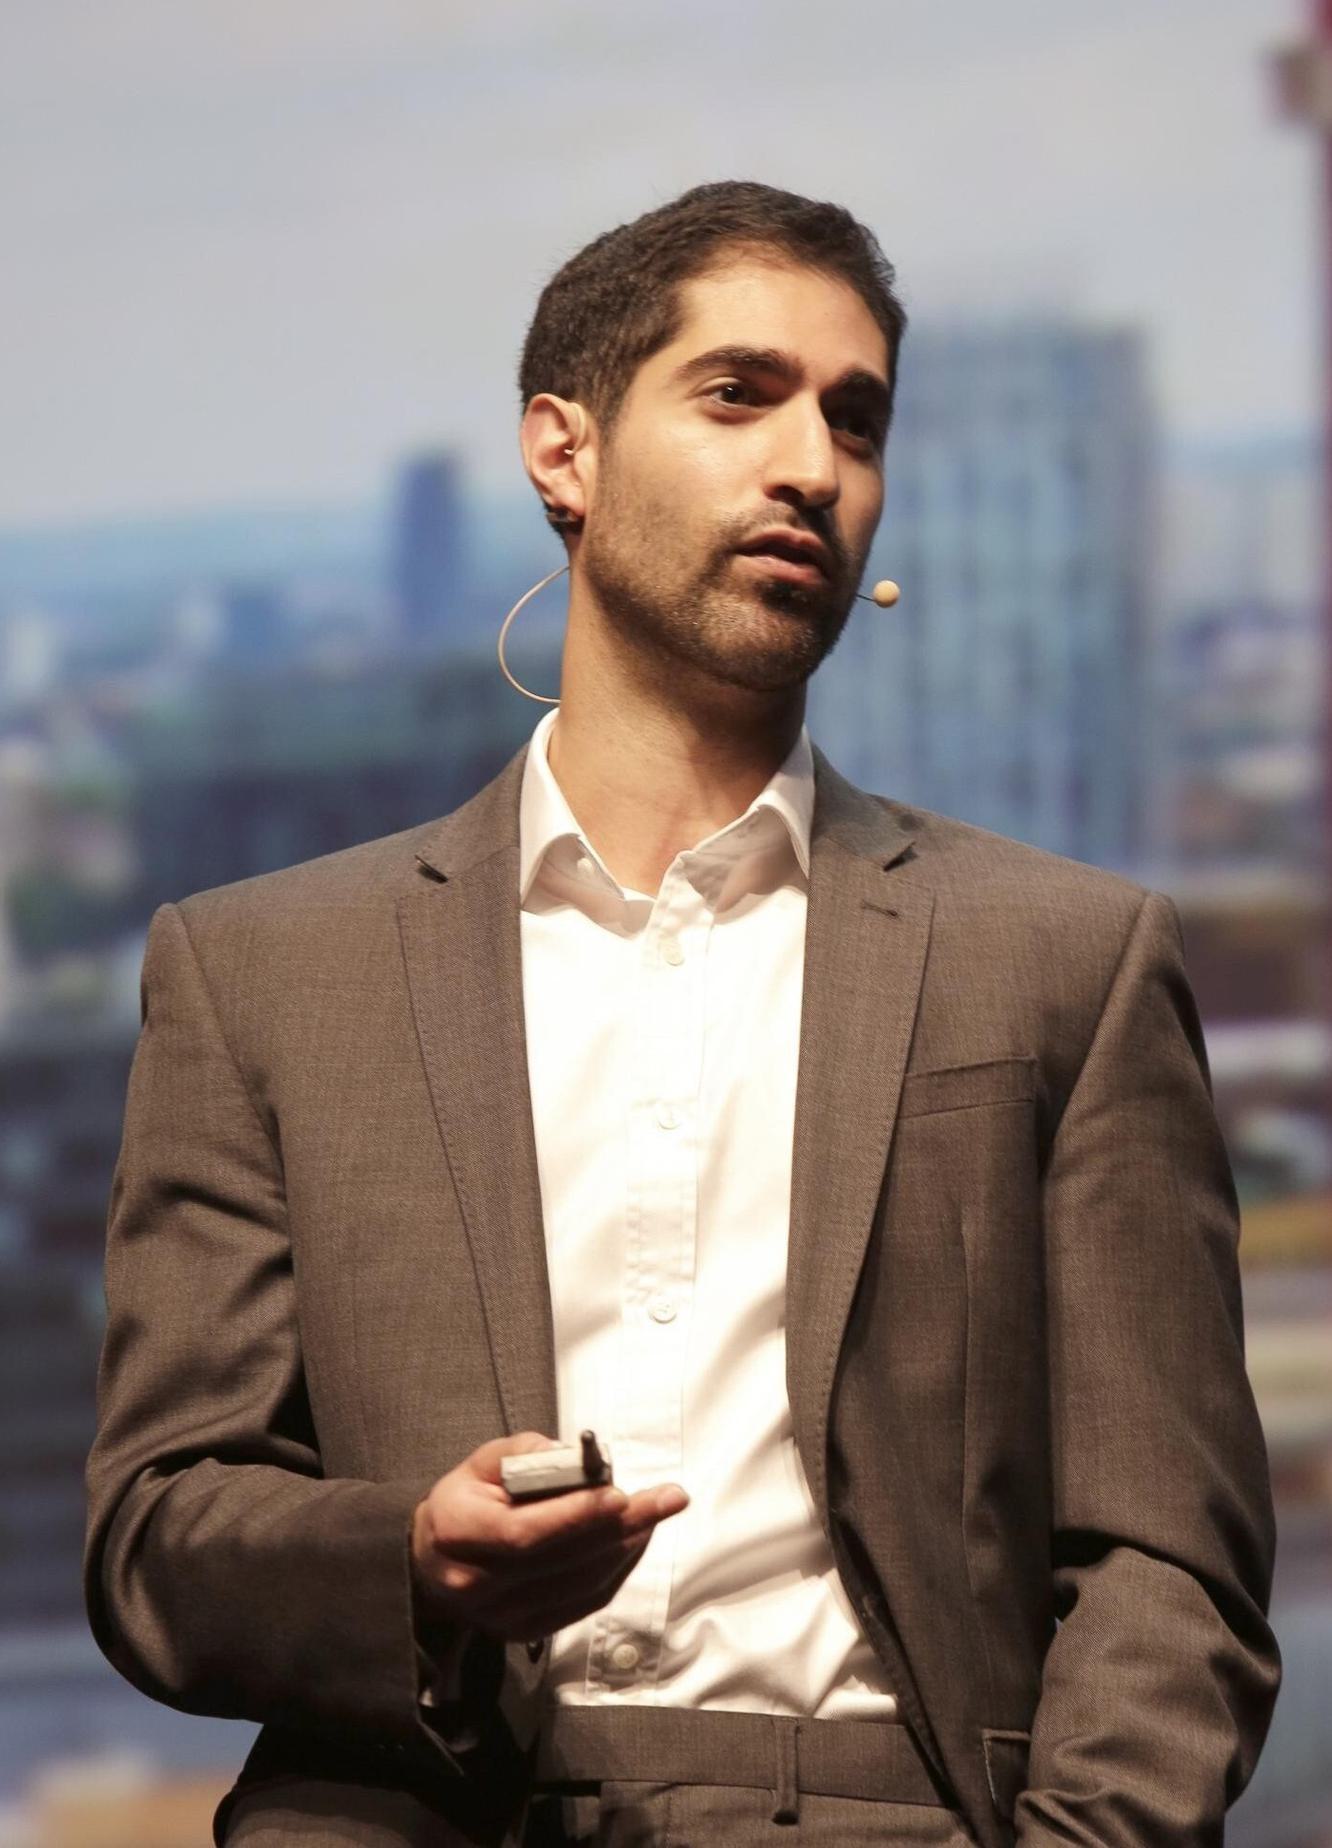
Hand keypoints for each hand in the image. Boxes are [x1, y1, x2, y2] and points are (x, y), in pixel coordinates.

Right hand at [411, 1432, 687, 1643]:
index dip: (575, 1516)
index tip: (621, 1494)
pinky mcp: (524, 1632)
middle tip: (667, 1498)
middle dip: (621, 1527)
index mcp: (457, 1533)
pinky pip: (584, 1603)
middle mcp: (475, 1584)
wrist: (432, 1560)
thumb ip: (525, 1453)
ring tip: (658, 1512)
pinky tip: (636, 1541)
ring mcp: (500, 1616)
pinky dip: (617, 1571)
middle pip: (560, 1560)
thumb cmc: (465, 1500)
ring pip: (579, 1585)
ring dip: (627, 1548)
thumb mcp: (482, 1462)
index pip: (522, 1533)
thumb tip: (575, 1456)